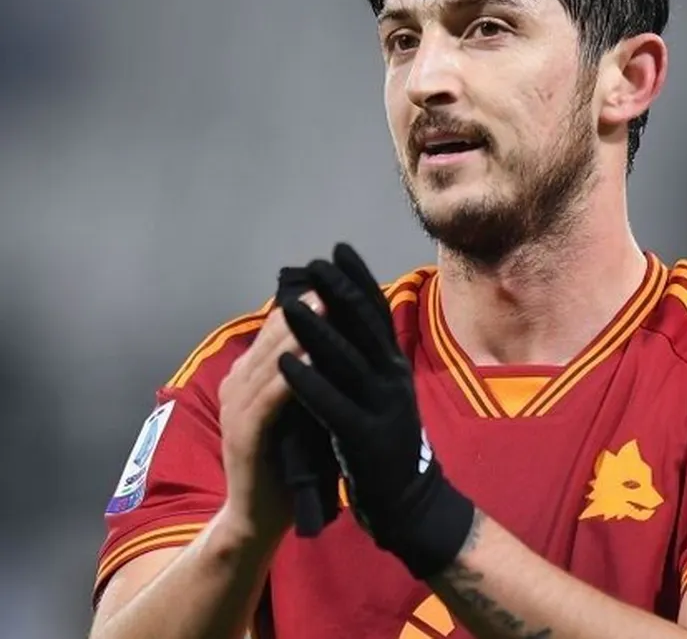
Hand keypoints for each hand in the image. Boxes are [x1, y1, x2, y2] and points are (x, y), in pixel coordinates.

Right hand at [217, 289, 322, 546]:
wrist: (261, 517)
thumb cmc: (289, 460)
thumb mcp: (303, 407)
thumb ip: (312, 373)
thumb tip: (344, 333)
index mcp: (250, 375)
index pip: (281, 327)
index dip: (311, 301)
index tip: (343, 276)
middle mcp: (238, 383)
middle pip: (275, 334)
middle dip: (308, 305)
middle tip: (338, 277)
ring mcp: (236, 408)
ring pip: (271, 358)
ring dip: (301, 330)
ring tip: (330, 302)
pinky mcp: (243, 434)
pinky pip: (268, 397)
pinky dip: (291, 373)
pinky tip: (312, 354)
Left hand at [277, 243, 474, 578]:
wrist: (409, 500)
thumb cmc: (386, 443)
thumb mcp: (384, 392)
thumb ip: (367, 360)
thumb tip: (346, 321)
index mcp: (394, 366)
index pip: (377, 313)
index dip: (359, 279)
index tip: (339, 250)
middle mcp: (392, 378)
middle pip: (364, 326)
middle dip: (339, 291)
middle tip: (316, 263)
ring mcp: (381, 407)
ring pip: (346, 360)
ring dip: (317, 330)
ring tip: (292, 303)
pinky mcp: (364, 437)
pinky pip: (331, 404)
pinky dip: (308, 382)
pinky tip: (284, 364)